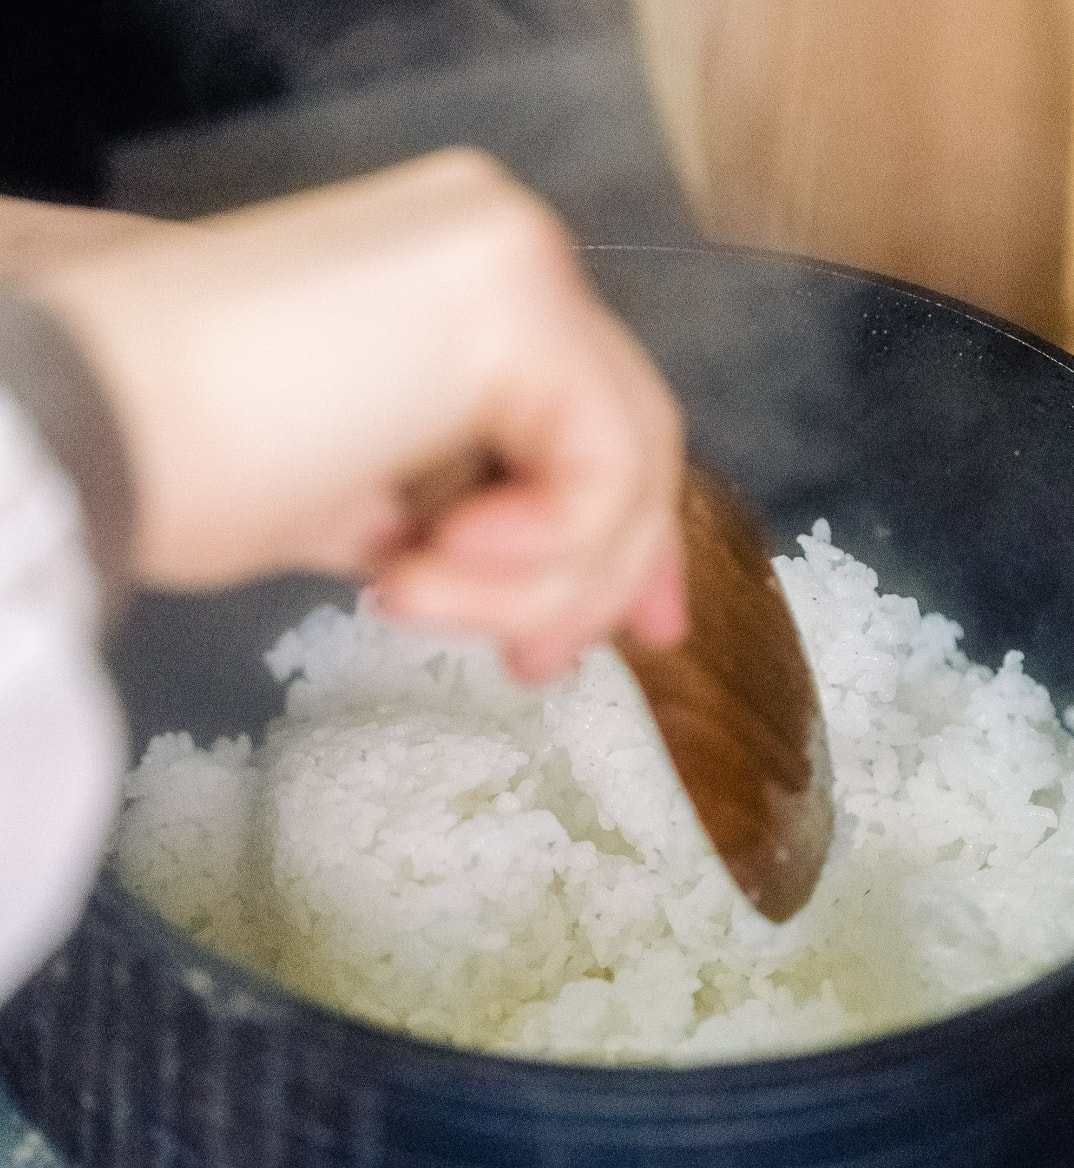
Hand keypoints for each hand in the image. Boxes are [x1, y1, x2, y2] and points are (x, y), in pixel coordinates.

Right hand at [28, 151, 686, 680]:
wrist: (83, 426)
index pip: (598, 415)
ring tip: (414, 599)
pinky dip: (539, 549)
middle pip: (627, 438)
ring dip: (535, 579)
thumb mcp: (373, 501)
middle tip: (540, 663)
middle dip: (600, 573)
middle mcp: (505, 248)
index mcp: (468, 287)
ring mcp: (514, 259)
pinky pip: (597, 464)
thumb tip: (553, 595)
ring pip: (620, 465)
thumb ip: (471, 521)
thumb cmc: (187, 464)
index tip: (640, 628)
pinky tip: (427, 568)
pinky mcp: (513, 294)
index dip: (625, 531)